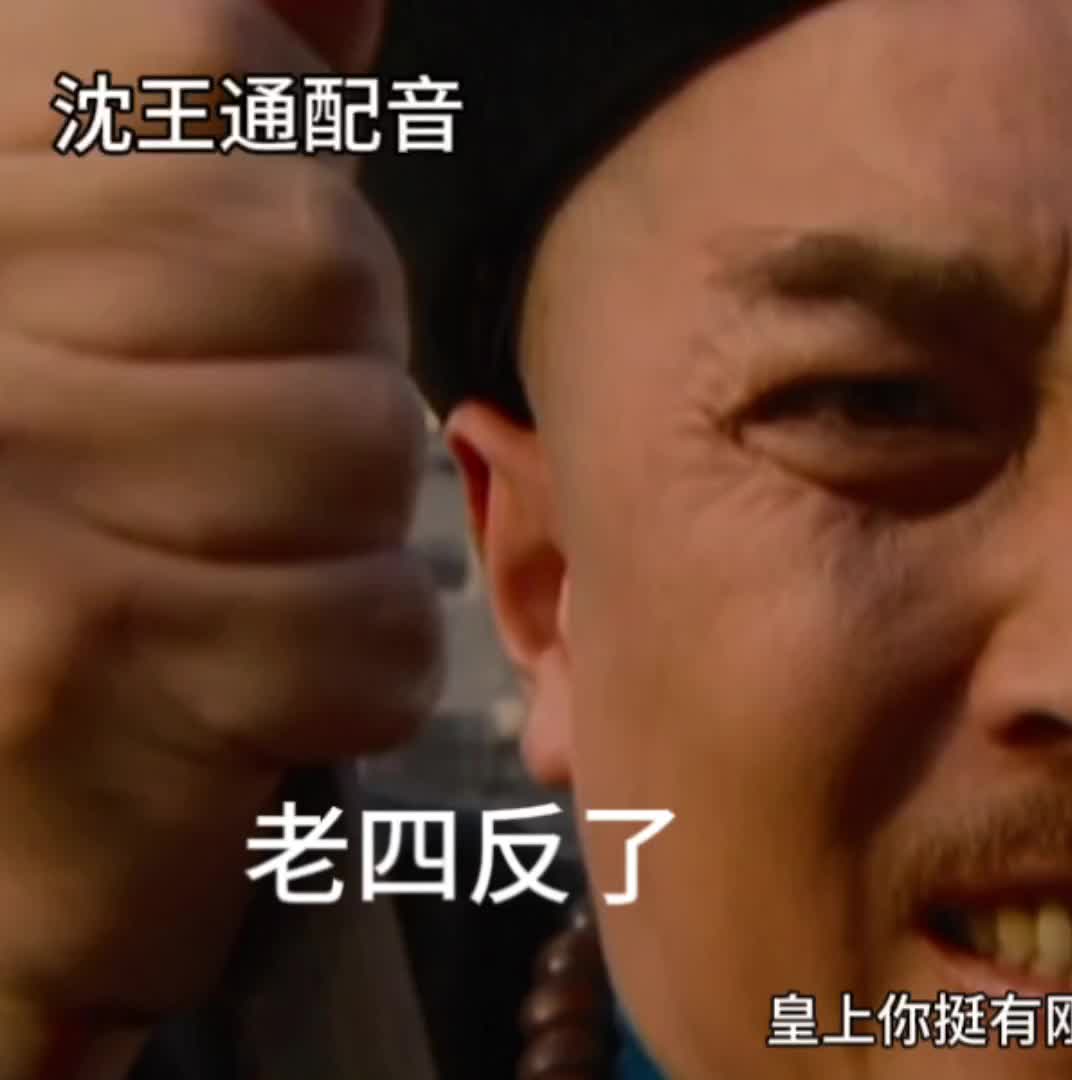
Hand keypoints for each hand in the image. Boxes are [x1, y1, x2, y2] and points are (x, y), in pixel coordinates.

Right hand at [0, 0, 439, 1067]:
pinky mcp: (79, 665)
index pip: (214, 61)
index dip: (264, 178)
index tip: (192, 293)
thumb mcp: (69, 266)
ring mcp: (1, 479)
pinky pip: (368, 628)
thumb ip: (184, 103)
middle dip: (311, 378)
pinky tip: (218, 693)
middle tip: (190, 474)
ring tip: (196, 586)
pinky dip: (335, 679)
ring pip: (361, 447)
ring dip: (323, 541)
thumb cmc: (28, 523)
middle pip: (318, 260)